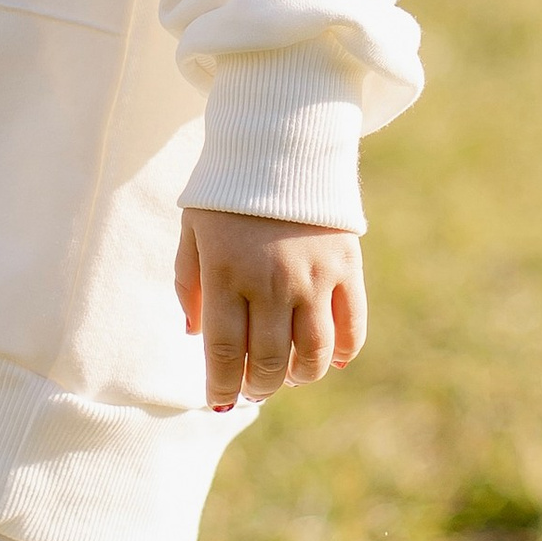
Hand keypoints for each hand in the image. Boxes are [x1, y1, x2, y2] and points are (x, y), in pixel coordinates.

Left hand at [175, 208, 366, 412]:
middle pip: (269, 361)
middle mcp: (271, 281)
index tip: (220, 400)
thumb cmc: (226, 192)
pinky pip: (351, 328)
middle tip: (252, 387)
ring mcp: (314, 276)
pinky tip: (328, 360)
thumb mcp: (192, 231)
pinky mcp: (346, 266)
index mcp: (226, 274)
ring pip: (312, 354)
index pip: (225, 353)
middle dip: (258, 386)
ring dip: (298, 376)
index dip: (222, 387)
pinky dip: (341, 354)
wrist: (281, 140)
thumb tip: (195, 337)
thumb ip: (189, 284)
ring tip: (287, 375)